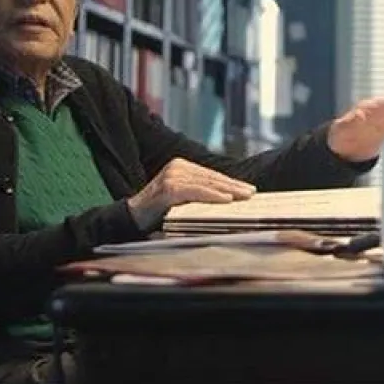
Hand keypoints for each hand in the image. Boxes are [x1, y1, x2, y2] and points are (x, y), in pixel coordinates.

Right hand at [126, 157, 256, 230]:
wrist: (131, 217)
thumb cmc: (158, 210)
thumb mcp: (182, 198)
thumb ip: (199, 194)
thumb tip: (227, 199)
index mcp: (182, 166)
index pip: (211, 175)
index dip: (231, 182)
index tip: (248, 189)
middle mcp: (177, 166)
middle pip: (212, 178)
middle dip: (234, 186)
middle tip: (252, 193)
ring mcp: (172, 175)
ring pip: (207, 183)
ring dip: (228, 190)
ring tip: (244, 196)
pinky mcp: (169, 187)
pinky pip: (196, 191)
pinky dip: (212, 196)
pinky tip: (226, 200)